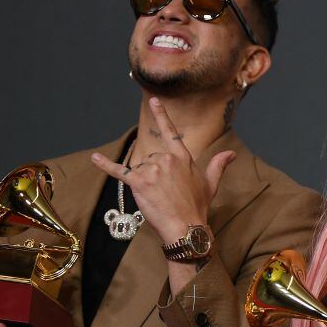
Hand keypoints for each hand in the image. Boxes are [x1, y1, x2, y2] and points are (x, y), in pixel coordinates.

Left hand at [91, 97, 235, 244]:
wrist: (186, 226)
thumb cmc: (198, 206)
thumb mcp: (210, 183)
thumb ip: (218, 164)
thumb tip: (232, 154)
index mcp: (182, 157)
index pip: (170, 132)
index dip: (161, 115)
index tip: (153, 101)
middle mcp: (166, 159)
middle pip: (152, 158)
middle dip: (155, 174)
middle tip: (165, 193)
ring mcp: (152, 170)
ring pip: (141, 169)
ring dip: (145, 182)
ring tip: (157, 198)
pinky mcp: (139, 183)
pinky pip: (119, 171)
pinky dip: (105, 165)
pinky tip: (94, 158)